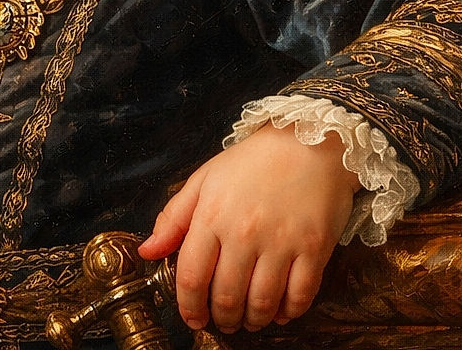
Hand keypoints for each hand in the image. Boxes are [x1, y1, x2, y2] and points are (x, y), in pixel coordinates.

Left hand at [138, 125, 360, 332]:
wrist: (308, 141)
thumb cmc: (253, 161)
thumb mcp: (205, 179)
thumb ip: (173, 217)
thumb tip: (147, 251)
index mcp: (213, 215)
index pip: (191, 277)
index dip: (188, 306)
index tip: (192, 317)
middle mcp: (245, 232)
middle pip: (226, 297)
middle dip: (222, 318)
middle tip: (223, 320)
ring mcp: (281, 242)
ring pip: (261, 304)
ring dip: (252, 321)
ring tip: (249, 319)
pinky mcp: (314, 248)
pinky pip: (299, 297)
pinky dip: (287, 313)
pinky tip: (279, 310)